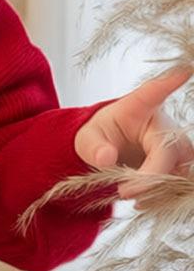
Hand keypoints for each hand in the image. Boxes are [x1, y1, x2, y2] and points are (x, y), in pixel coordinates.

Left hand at [73, 65, 193, 206]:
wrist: (109, 151)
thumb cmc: (98, 136)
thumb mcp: (86, 139)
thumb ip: (93, 148)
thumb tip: (106, 158)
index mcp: (139, 107)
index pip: (154, 92)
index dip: (169, 81)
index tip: (185, 68)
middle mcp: (165, 125)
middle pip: (171, 151)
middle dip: (151, 176)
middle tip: (123, 191)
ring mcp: (178, 146)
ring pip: (182, 172)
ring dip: (158, 190)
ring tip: (127, 194)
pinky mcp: (183, 166)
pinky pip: (182, 186)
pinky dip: (163, 198)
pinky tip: (143, 202)